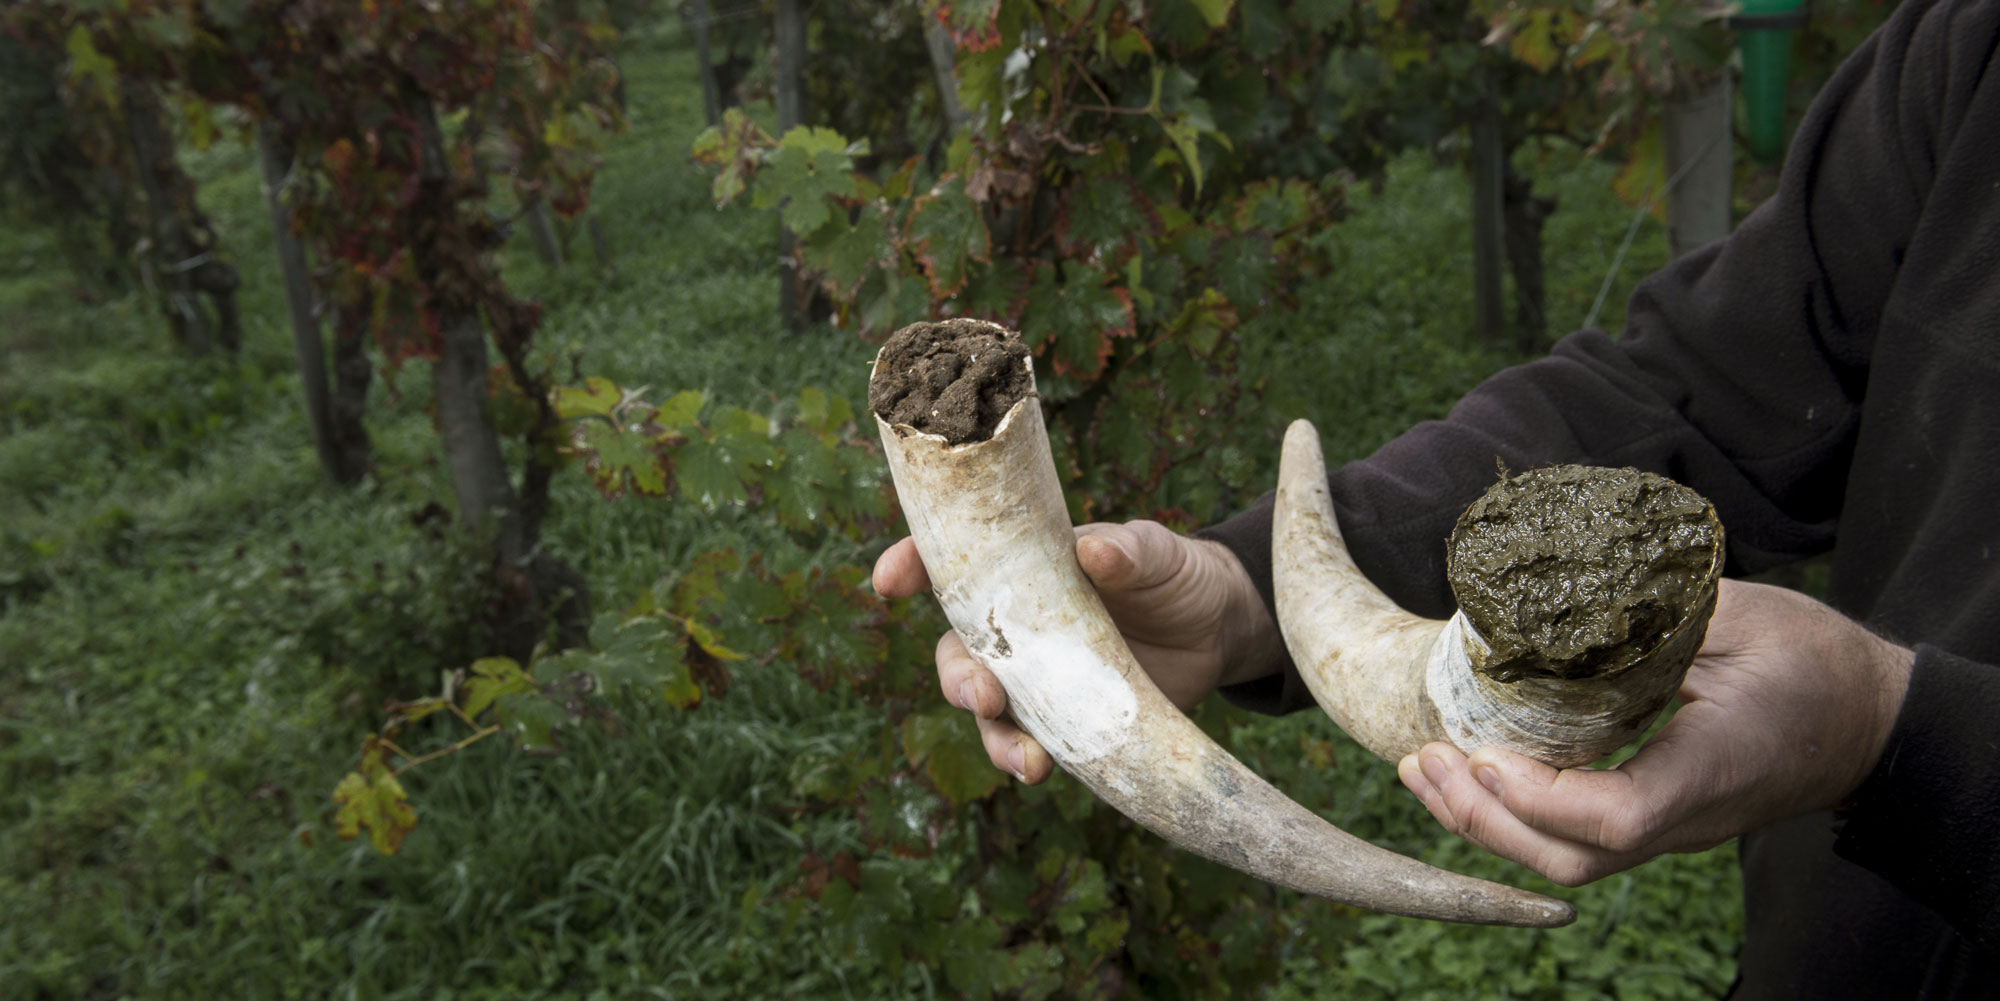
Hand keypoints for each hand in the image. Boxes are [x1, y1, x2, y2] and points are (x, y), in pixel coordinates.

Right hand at [871, 520, 1283, 783]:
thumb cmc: (1173, 574)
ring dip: (992, 735)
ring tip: (1024, 759)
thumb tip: (1096, 550)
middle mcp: (1015, 628)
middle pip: (957, 652)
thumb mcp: (1155, 552)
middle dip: (957, 678)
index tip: (889, 580)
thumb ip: (1127, 550)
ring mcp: (1035, 679)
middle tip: (984, 694)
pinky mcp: (1062, 721)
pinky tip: (1041, 770)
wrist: (1215, 631)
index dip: (911, 565)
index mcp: (1021, 571)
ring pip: (986, 711)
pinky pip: (1028, 744)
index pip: (952, 564)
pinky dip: (1026, 760)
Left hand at [1398, 578, 1915, 884]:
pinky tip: (1468, 775)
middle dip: (1484, 818)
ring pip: (1566, 858)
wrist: (1867, 721)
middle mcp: (1685, 815)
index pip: (1618, 815)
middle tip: (1422, 758)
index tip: (1484, 753)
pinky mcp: (1651, 817)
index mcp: (1711, 768)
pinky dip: (1510, 815)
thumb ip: (1656, 612)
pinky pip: (1572, 838)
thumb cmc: (1811, 662)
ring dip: (1484, 822)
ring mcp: (1667, 827)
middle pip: (1572, 856)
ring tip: (1423, 770)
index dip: (1542, 797)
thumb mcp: (1743, 617)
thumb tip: (1560, 588)